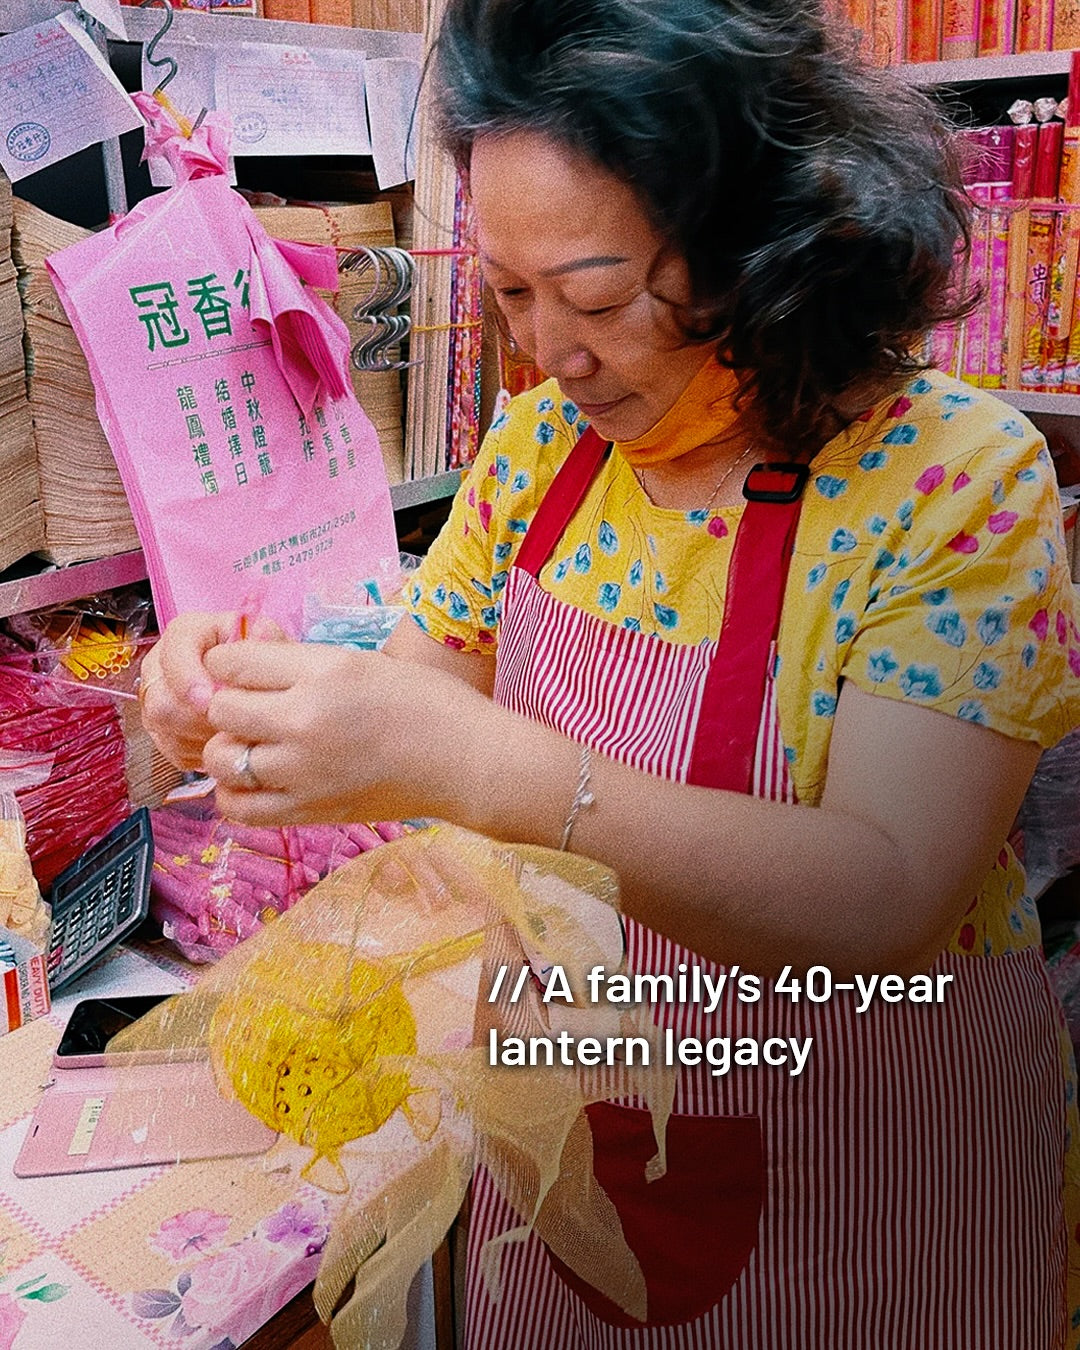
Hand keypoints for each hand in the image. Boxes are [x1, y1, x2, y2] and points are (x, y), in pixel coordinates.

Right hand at [139, 611, 287, 770]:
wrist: (258, 687)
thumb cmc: (260, 662)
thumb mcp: (268, 643)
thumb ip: (264, 639)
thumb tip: (261, 632)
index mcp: (186, 633)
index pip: (174, 651)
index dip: (188, 678)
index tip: (210, 700)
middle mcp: (162, 663)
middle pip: (160, 698)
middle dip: (197, 718)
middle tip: (231, 726)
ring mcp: (157, 696)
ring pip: (162, 725)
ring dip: (199, 736)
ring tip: (232, 736)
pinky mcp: (161, 727)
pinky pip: (169, 747)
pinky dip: (198, 751)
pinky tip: (223, 745)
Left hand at [199, 639, 489, 825]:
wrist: (464, 761)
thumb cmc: (424, 702)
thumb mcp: (360, 661)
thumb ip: (299, 663)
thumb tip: (242, 664)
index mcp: (322, 673)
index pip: (232, 662)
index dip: (230, 662)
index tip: (245, 669)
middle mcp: (305, 721)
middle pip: (220, 709)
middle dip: (229, 703)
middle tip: (254, 707)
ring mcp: (303, 772)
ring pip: (222, 759)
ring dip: (229, 748)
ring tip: (255, 745)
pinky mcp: (310, 810)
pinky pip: (239, 808)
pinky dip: (236, 793)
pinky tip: (257, 781)